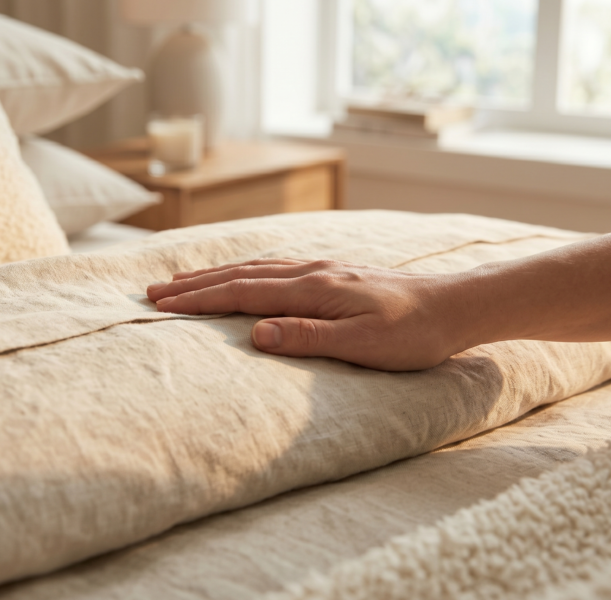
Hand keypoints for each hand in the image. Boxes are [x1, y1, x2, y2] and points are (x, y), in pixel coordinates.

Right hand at [146, 259, 472, 370]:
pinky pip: (275, 266)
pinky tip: (242, 273)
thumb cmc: (414, 333)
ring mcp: (322, 268)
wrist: (457, 306)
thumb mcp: (363, 345)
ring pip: (256, 266)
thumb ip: (308, 336)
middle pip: (240, 274)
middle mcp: (312, 271)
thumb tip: (255, 332)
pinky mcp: (333, 272)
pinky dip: (245, 269)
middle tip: (154, 291)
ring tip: (183, 279)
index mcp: (314, 289)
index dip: (199, 299)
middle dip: (194, 283)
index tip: (161, 304)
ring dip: (215, 274)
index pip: (242, 292)